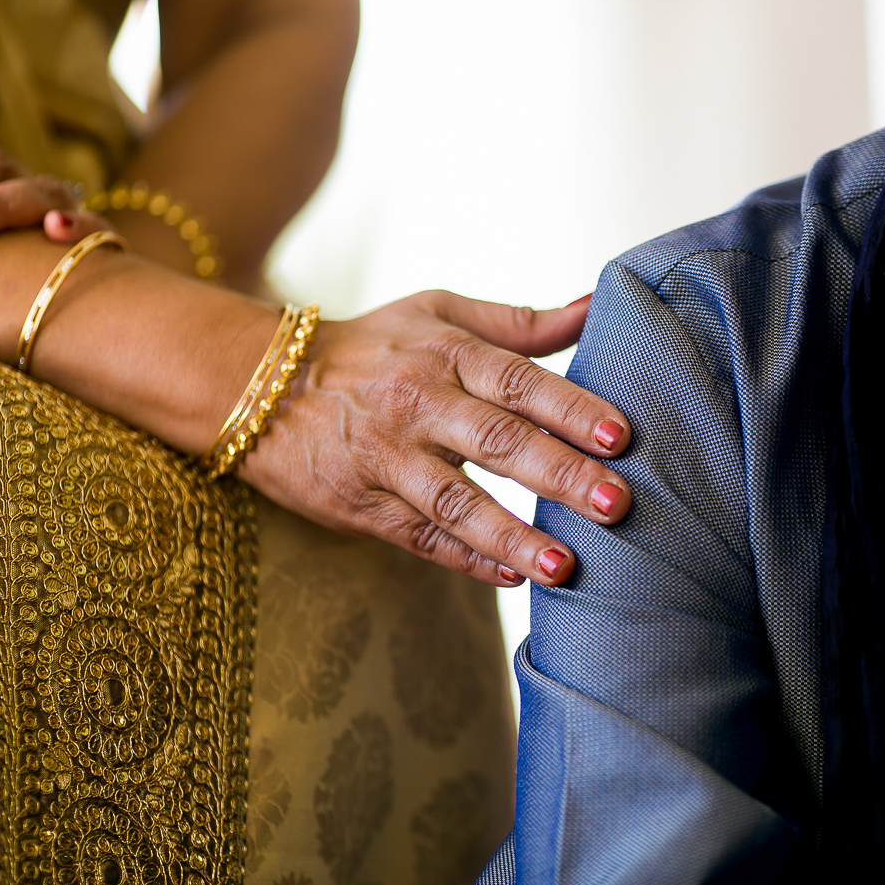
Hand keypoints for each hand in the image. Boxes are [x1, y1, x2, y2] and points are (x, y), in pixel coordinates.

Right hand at [241, 290, 632, 587]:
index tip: (621, 436)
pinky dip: (464, 559)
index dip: (569, 407)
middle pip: (495, 440)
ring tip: (565, 566)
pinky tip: (511, 578)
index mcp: (445, 353)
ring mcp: (386, 458)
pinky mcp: (361, 505)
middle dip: (559, 474)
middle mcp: (417, 403)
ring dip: (513, 535)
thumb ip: (520, 323)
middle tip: (615, 504)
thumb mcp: (439, 314)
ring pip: (454, 501)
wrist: (262, 386)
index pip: (517, 381)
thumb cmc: (374, 348)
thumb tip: (597, 307)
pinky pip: (419, 538)